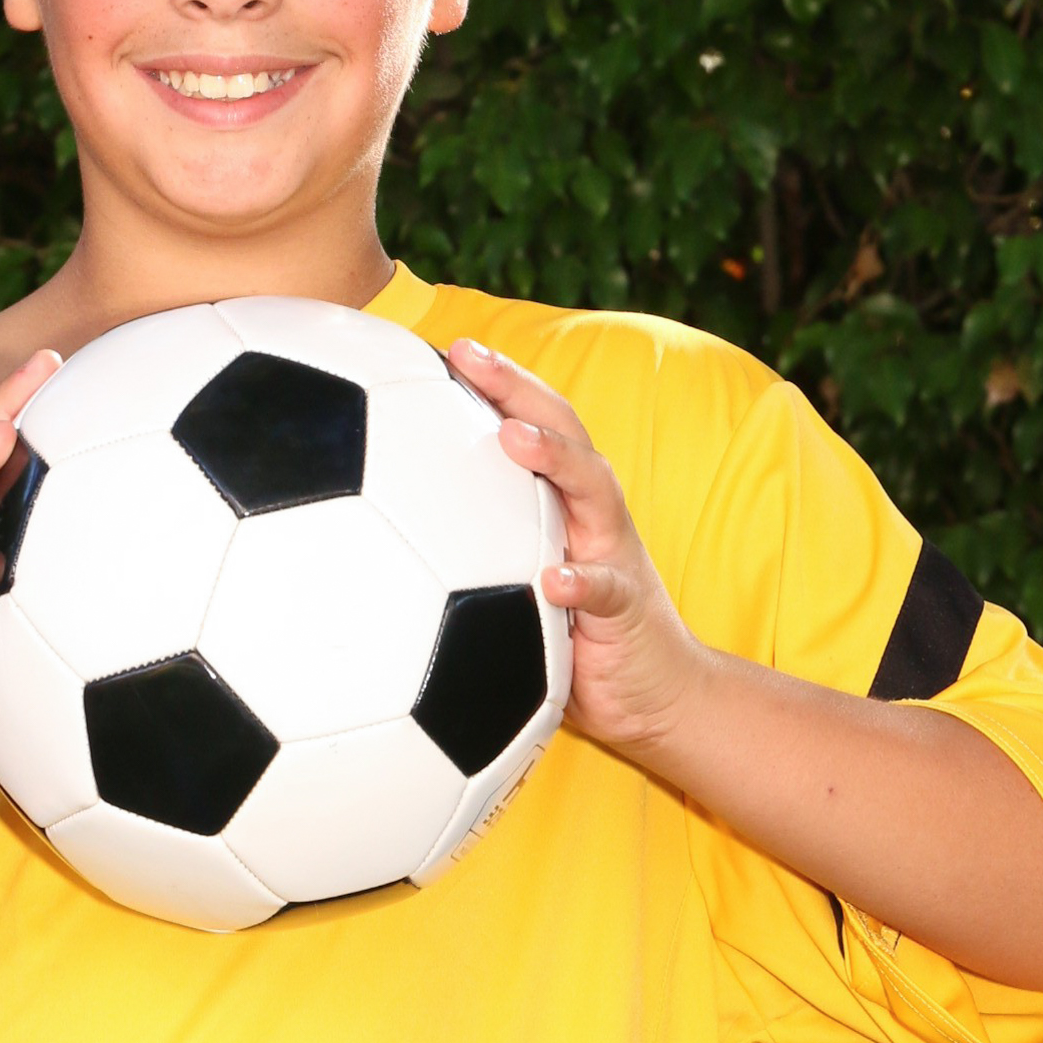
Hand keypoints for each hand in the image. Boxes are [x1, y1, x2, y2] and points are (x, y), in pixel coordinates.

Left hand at [447, 339, 707, 772]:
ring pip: (593, 492)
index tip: (445, 347)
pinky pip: (606, 591)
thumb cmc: (574, 635)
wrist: (656, 695)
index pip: (532, 424)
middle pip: (563, 433)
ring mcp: (615, 555)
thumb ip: (476, 551)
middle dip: (518, 389)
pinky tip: (555, 579)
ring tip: (513, 438)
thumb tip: (385, 538)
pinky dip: (583, 580)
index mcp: (563, 503)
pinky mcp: (626, 610)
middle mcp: (593, 515)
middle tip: (470, 357)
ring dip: (554, 460)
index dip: (496, 382)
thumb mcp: (516, 585)